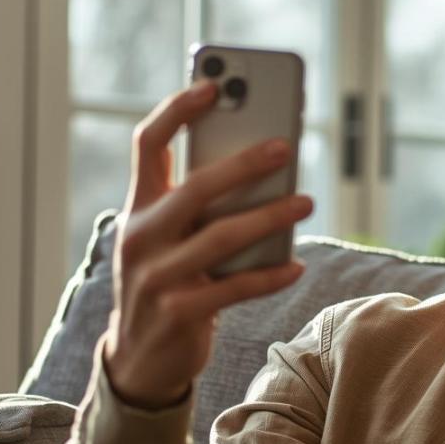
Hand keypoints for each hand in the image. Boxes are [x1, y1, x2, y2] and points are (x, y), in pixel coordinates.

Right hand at [104, 81, 313, 408]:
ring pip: (221, 237)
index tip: (210, 84)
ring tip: (306, 201)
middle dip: (242, 164)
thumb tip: (266, 168)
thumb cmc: (170, 281)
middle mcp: (141, 236)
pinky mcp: (179, 312)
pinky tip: (297, 265)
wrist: (139, 359)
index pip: (147, 145)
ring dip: (269, 217)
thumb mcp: (171, 238)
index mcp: (138, 207)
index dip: (176, 111)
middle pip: (195, 188)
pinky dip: (269, 275)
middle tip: (285, 147)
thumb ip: (201, 207)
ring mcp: (157, 276)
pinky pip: (234, 287)